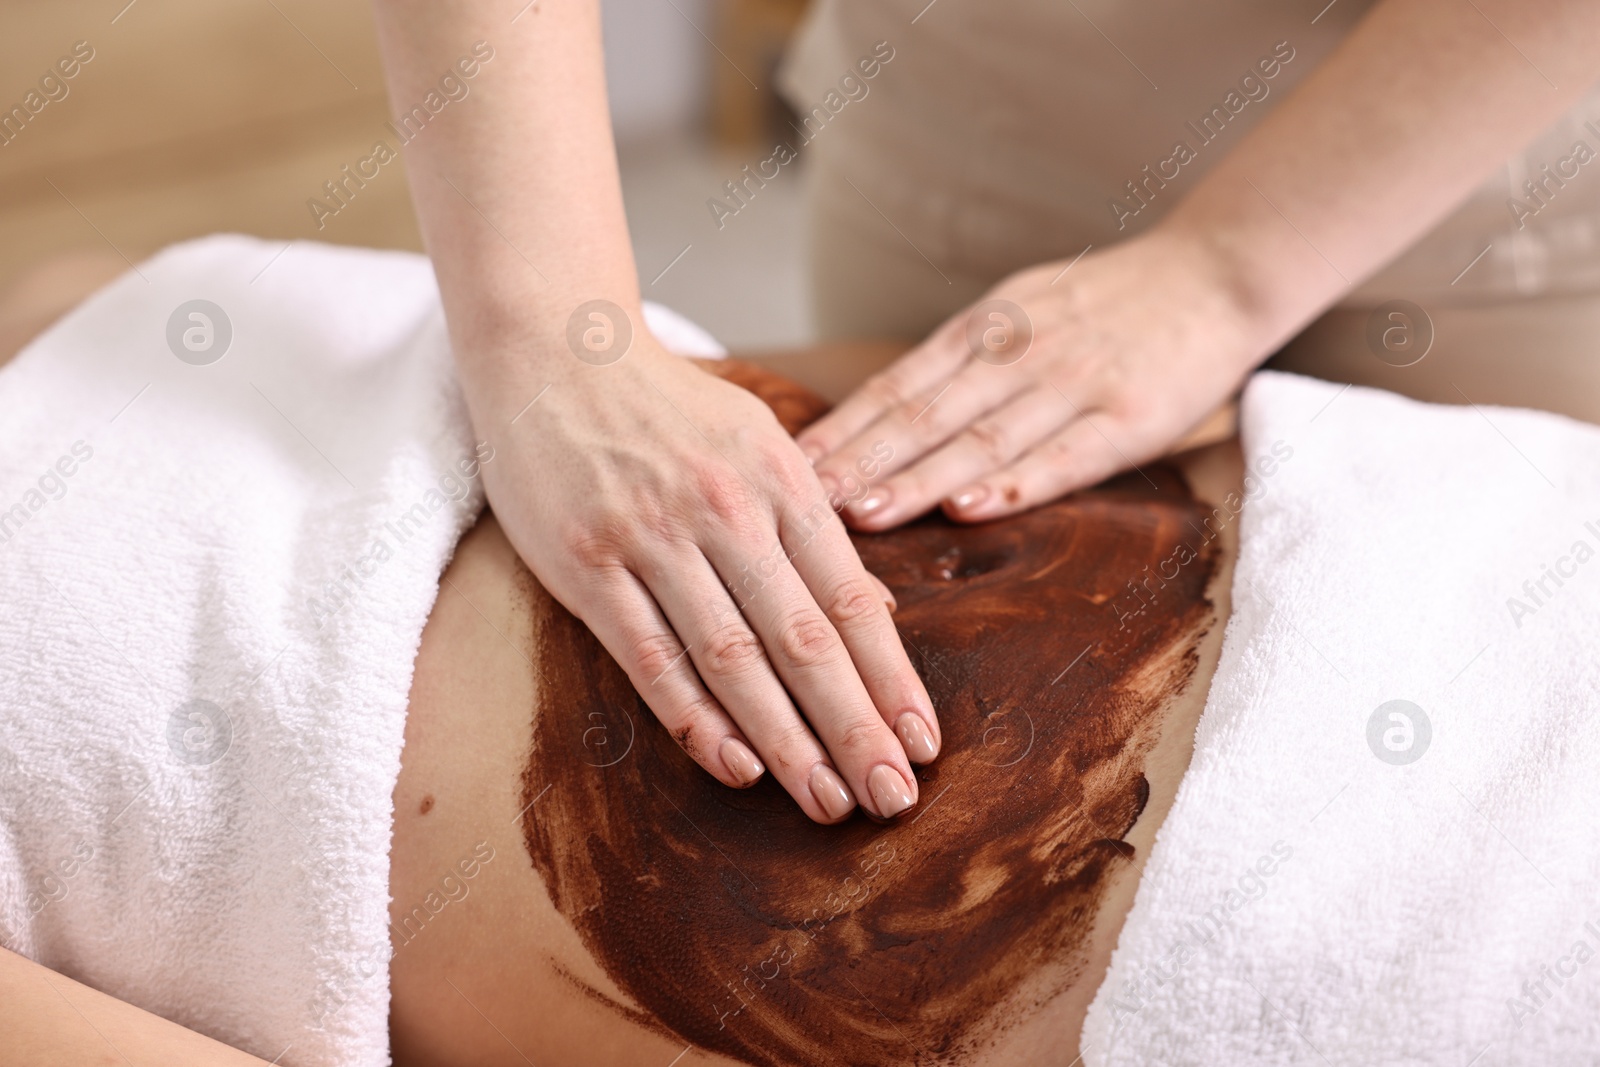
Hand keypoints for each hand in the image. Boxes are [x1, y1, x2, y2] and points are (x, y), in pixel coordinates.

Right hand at [479, 329, 939, 822]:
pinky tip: (738, 766)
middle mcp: (724, 509)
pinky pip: (649, 658)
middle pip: (804, 640)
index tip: (924, 742)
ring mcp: (652, 538)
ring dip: (787, 741)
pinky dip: (695, 718)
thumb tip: (878, 612)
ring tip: (829, 802)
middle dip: (855, 728)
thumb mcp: (759, 441)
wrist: (554, 350)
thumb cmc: (669, 408)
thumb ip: (814, 525)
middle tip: (894, 798)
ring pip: (733, 660)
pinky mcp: (586, 565)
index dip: (891, 678)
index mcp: (779, 478)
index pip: (850, 598)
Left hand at [796, 231, 1259, 528]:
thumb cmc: (1109, 302)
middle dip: (857, 462)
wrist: (1217, 271)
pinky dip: (1014, 484)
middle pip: (923, 415)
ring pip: (980, 440)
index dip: (842, 428)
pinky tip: (970, 510)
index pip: (898, 385)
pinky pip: (1064, 457)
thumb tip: (885, 412)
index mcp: (987, 328)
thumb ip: (963, 358)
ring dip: (916, 480)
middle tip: (799, 501)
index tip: (788, 465)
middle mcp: (1019, 353)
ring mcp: (1073, 384)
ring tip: (861, 516)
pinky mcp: (1129, 417)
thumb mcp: (1024, 307)